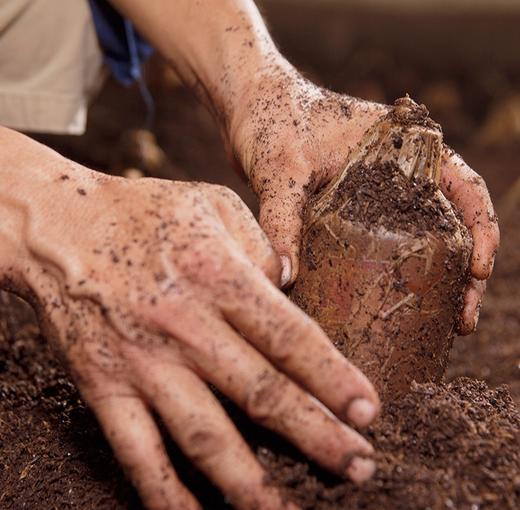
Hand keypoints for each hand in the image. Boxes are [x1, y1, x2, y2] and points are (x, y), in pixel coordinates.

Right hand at [1, 132, 379, 509]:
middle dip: (317, 436)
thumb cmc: (144, 212)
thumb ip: (259, 245)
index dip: (333, 378)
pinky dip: (169, 495)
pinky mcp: (104, 386)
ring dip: (254, 483)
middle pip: (262, 393)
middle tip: (359, 467)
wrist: (61, 227)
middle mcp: (186, 325)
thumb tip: (291, 286)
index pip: (290, 336)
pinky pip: (140, 452)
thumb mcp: (212, 204)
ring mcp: (143, 361)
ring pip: (207, 437)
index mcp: (218, 276)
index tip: (369, 412)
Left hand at [229, 62, 499, 333]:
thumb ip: (282, 220)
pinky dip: (397, 270)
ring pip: (421, 237)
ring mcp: (375, 191)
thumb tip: (284, 278)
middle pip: (449, 222)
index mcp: (400, 147)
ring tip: (439, 323)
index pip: (463, 186)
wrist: (248, 104)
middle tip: (462, 319)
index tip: (480, 271)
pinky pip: (386, 242)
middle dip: (464, 270)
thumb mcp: (281, 169)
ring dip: (434, 277)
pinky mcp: (352, 209)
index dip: (482, 229)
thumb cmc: (270, 120)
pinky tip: (394, 302)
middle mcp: (396, 171)